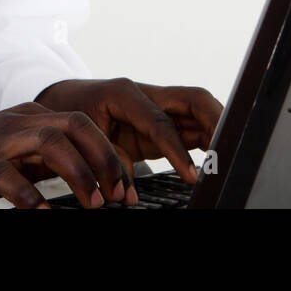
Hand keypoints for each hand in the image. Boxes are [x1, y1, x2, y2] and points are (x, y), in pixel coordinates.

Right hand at [0, 101, 137, 208]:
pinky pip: (8, 177)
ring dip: (78, 173)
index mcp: (33, 115)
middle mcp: (19, 122)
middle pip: (73, 124)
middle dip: (103, 158)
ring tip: (93, 204)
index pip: (83, 123)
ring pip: (48, 141)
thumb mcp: (24, 154)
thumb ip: (54, 158)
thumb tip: (98, 178)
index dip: (109, 153)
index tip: (125, 187)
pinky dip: (31, 196)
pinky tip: (46, 214)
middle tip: (117, 194)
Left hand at [33, 78, 223, 184]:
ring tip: (230, 154)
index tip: (192, 175)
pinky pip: (189, 124)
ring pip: (198, 109)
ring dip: (217, 129)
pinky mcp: (159, 118)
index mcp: (124, 93)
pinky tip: (217, 155)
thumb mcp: (84, 140)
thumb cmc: (68, 115)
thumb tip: (128, 196)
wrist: (59, 101)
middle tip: (230, 150)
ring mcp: (156, 103)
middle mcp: (146, 93)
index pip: (161, 122)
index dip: (178, 150)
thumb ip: (110, 165)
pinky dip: (206, 138)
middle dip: (216, 122)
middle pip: (194, 100)